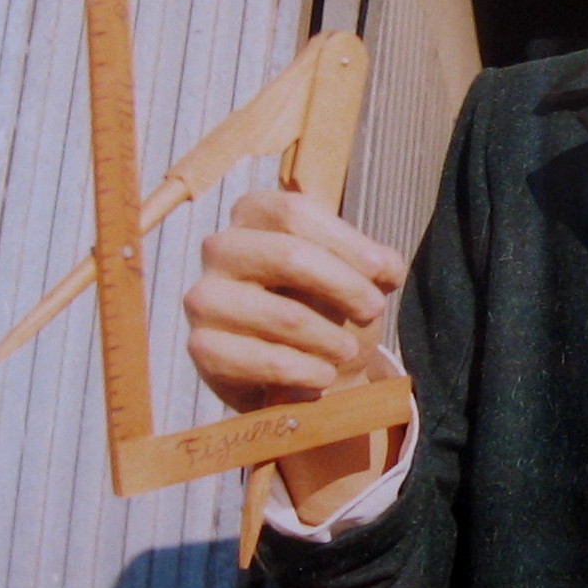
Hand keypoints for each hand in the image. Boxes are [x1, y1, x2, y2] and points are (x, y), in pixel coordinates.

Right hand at [184, 190, 406, 412]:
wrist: (300, 370)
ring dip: (330, 337)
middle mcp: (221, 248)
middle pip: (290, 255)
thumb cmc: (325, 305)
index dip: (346, 242)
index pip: (296, 212)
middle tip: (373, 311)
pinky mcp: (202, 347)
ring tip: (348, 350)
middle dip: (345, 287)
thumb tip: (385, 267)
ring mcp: (205, 298)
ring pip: (282, 314)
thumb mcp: (353, 273)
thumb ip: (373, 261)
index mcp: (254, 213)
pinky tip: (323, 375)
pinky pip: (264, 360)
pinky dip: (305, 371)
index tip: (383, 272)